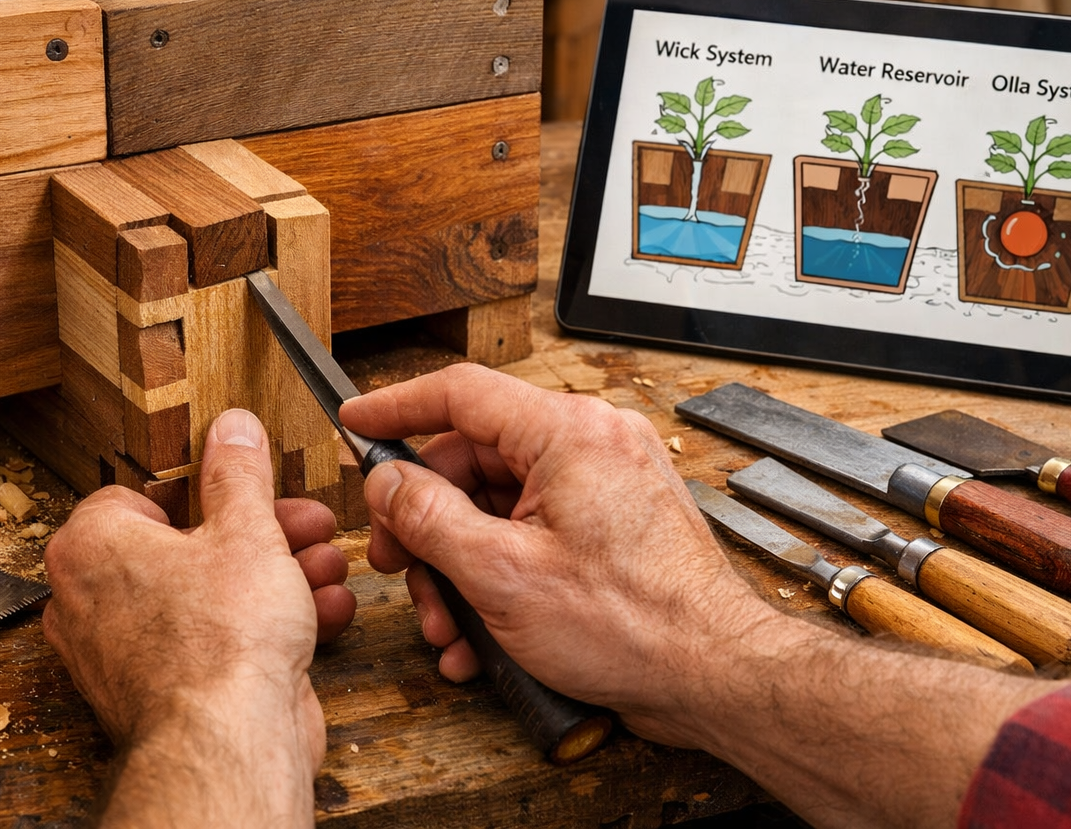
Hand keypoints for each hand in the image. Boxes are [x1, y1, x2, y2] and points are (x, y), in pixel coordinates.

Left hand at [42, 409, 355, 826]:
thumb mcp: (246, 529)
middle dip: (261, 533)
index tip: (246, 485)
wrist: (232, 742)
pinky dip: (265, 626)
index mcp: (91, 547)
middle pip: (186, 544)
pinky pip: (215, 642)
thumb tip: (232, 430)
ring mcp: (126, 654)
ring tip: (323, 564)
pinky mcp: (165, 693)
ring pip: (207, 595)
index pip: (141, 493)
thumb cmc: (220, 641)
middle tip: (304, 522)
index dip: (205, 487)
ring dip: (276, 577)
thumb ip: (239, 474)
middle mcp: (92, 602)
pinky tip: (321, 611)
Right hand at [342, 363, 781, 743]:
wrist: (715, 676)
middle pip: (472, 460)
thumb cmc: (634, 624)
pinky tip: (479, 636)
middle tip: (396, 563)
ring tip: (445, 624)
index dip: (396, 408)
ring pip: (497, 506)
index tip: (355, 422)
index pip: (460, 394)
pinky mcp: (609, 527)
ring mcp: (603, 486)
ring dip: (457, 566)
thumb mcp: (501, 573)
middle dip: (424, 523)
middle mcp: (591, 445)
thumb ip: (429, 518)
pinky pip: (531, 533)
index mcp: (569, 433)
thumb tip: (386, 482)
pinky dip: (497, 576)